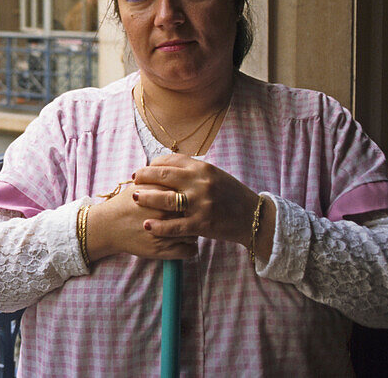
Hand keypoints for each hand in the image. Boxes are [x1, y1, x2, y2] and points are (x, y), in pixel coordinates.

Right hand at [85, 181, 198, 261]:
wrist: (108, 226)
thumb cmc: (125, 204)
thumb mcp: (142, 185)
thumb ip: (162, 178)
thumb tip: (182, 174)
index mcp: (163, 196)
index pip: (190, 195)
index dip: (192, 197)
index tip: (189, 200)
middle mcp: (166, 214)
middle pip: (195, 213)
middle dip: (194, 214)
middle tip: (190, 215)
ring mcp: (166, 233)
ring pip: (194, 233)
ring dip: (192, 231)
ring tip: (184, 229)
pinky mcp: (163, 251)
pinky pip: (190, 250)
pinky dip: (190, 247)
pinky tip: (183, 241)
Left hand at [131, 153, 270, 254]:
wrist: (253, 217)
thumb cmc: (230, 194)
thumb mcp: (213, 175)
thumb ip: (191, 170)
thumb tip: (164, 166)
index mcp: (202, 168)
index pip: (170, 161)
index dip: (153, 165)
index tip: (144, 169)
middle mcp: (200, 183)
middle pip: (163, 176)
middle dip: (144, 177)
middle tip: (134, 180)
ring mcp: (200, 204)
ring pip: (165, 199)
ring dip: (146, 198)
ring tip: (135, 198)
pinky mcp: (202, 224)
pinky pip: (174, 226)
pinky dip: (159, 226)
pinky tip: (147, 225)